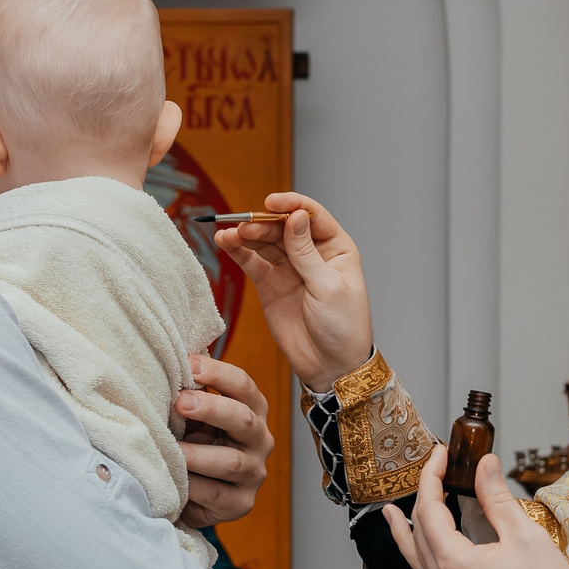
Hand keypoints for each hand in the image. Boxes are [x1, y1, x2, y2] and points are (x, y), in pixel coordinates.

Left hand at [176, 355, 271, 527]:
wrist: (191, 492)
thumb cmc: (192, 441)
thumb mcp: (192, 415)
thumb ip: (189, 391)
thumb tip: (167, 353)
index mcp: (251, 410)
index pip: (243, 385)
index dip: (218, 372)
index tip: (188, 364)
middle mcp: (259, 440)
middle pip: (244, 419)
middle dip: (212, 408)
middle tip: (179, 401)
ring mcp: (254, 473)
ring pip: (232, 461)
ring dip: (198, 453)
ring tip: (171, 447)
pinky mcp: (241, 503)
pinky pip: (217, 493)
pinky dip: (193, 485)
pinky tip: (173, 476)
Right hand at [217, 195, 371, 392]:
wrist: (331, 366)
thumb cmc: (344, 328)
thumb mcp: (329, 288)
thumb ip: (307, 253)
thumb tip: (295, 217)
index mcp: (336, 248)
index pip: (312, 216)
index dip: (291, 205)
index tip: (271, 202)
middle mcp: (312, 253)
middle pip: (283, 226)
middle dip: (263, 223)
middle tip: (244, 225)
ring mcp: (289, 268)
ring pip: (265, 242)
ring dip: (247, 235)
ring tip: (230, 234)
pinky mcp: (270, 284)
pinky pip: (252, 262)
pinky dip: (239, 252)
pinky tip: (225, 242)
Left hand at [383, 447, 568, 568]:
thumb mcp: (524, 535)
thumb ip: (497, 498)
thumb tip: (484, 464)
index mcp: (454, 563)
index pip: (429, 509)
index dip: (432, 476)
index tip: (440, 454)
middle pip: (419, 528)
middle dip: (424, 493)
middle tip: (437, 467)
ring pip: (414, 552)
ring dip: (406, 526)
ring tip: (391, 510)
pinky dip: (415, 550)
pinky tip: (416, 543)